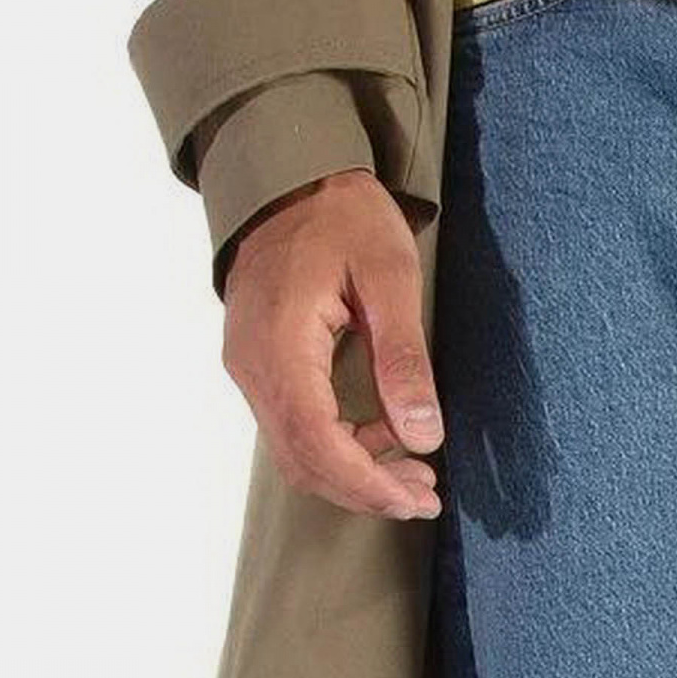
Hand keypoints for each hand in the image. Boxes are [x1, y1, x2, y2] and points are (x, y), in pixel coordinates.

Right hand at [222, 171, 442, 519]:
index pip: (316, 441)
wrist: (289, 177)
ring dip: (354, 476)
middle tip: (427, 497)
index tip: (415, 500)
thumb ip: (404, 358)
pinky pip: (293, 429)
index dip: (367, 483)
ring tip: (415, 476)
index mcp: (280, 342)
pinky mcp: (259, 366)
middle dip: (366, 490)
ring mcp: (249, 368)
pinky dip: (338, 450)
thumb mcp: (389, 275)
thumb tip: (422, 436)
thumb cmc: (341, 216)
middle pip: (304, 460)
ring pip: (296, 452)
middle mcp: (252, 365)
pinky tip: (383, 441)